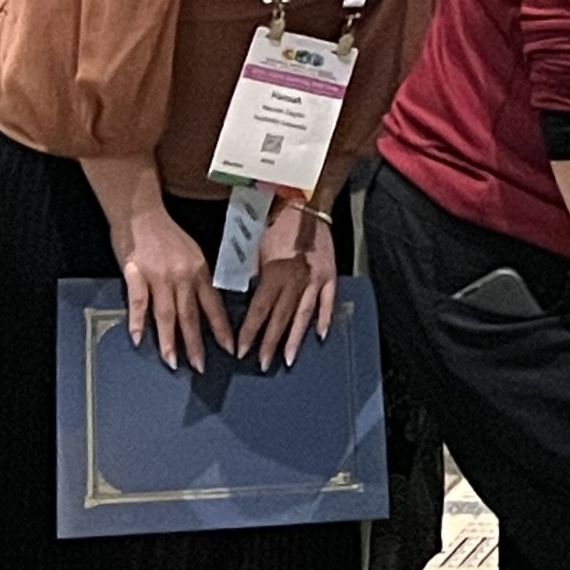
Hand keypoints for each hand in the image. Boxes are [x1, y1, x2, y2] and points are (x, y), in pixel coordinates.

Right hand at [116, 201, 233, 371]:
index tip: (229, 348)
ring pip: (167, 313)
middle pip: (191, 315)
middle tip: (200, 366)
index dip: (221, 328)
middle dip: (197, 343)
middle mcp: (183, 276)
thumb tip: (203, 303)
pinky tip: (138, 338)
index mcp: (199, 271)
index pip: (214, 305)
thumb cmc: (166, 234)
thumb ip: (197, 278)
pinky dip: (138, 321)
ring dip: (169, 340)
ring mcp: (159, 275)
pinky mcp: (136, 273)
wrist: (141, 213)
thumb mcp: (192, 254)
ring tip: (173, 362)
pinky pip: (138, 301)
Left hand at [238, 199, 338, 368]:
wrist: (306, 205)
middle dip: (270, 343)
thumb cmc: (276, 224)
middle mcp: (295, 280)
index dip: (250, 332)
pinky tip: (320, 336)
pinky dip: (325, 319)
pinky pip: (328, 301)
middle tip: (262, 365)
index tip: (240, 351)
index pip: (259, 311)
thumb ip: (252, 275)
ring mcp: (315, 279)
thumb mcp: (255, 249)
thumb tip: (245, 297)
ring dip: (294, 339)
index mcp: (274, 274)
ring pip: (303, 315)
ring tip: (288, 359)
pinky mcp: (329, 275)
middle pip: (280, 318)